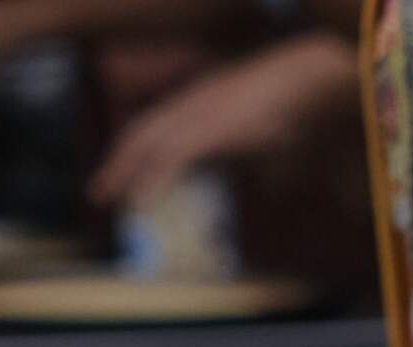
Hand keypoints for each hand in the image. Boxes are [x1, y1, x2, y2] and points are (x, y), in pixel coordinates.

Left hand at [89, 29, 354, 207]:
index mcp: (206, 101)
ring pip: (150, 143)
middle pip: (144, 132)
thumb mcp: (277, 133)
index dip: (136, 151)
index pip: (158, 125)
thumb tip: (273, 183)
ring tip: (107, 199)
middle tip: (98, 193)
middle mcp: (195, 102)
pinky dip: (153, 180)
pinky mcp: (212, 126)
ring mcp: (202, 111)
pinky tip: (140, 202)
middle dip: (119, 164)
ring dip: (125, 173)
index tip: (121, 175)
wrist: (315, 79)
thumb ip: (264, 154)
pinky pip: (173, 156)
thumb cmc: (306, 102)